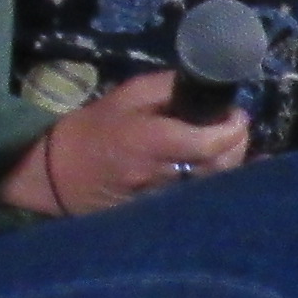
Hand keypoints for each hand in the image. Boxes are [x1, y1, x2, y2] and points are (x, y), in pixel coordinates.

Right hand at [0, 66, 248, 215]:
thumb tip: (203, 84)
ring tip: (224, 143)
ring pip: (214, 184)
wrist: (59, 174)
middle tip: (236, 127)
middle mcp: (161, 174)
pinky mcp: (161, 212)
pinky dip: (212, 180)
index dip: (233, 129)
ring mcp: (163, 199)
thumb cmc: (93, 130)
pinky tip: (210, 165)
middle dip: (238, 145)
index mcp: (151, 142)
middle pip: (220, 166)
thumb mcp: (125, 96)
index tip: (237, 114)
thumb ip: (166, 87)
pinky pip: (198, 196)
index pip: (209, 143)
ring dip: (228, 163)